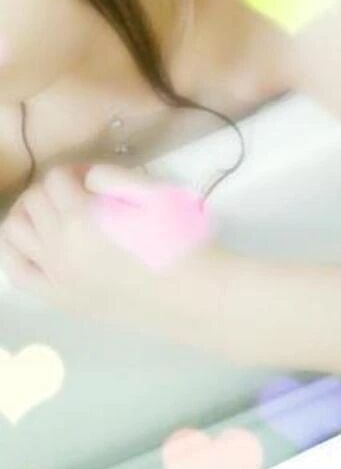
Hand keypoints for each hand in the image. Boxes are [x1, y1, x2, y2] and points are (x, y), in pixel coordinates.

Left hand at [0, 163, 225, 339]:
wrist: (194, 297)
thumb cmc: (180, 242)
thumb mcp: (154, 194)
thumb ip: (113, 176)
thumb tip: (85, 178)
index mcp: (84, 218)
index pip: (56, 179)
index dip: (74, 169)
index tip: (93, 176)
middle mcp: (60, 248)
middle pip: (33, 201)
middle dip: (52, 189)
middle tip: (78, 193)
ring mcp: (57, 277)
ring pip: (14, 233)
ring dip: (28, 214)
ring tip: (54, 213)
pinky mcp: (62, 300)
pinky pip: (19, 272)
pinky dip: (18, 251)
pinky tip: (39, 243)